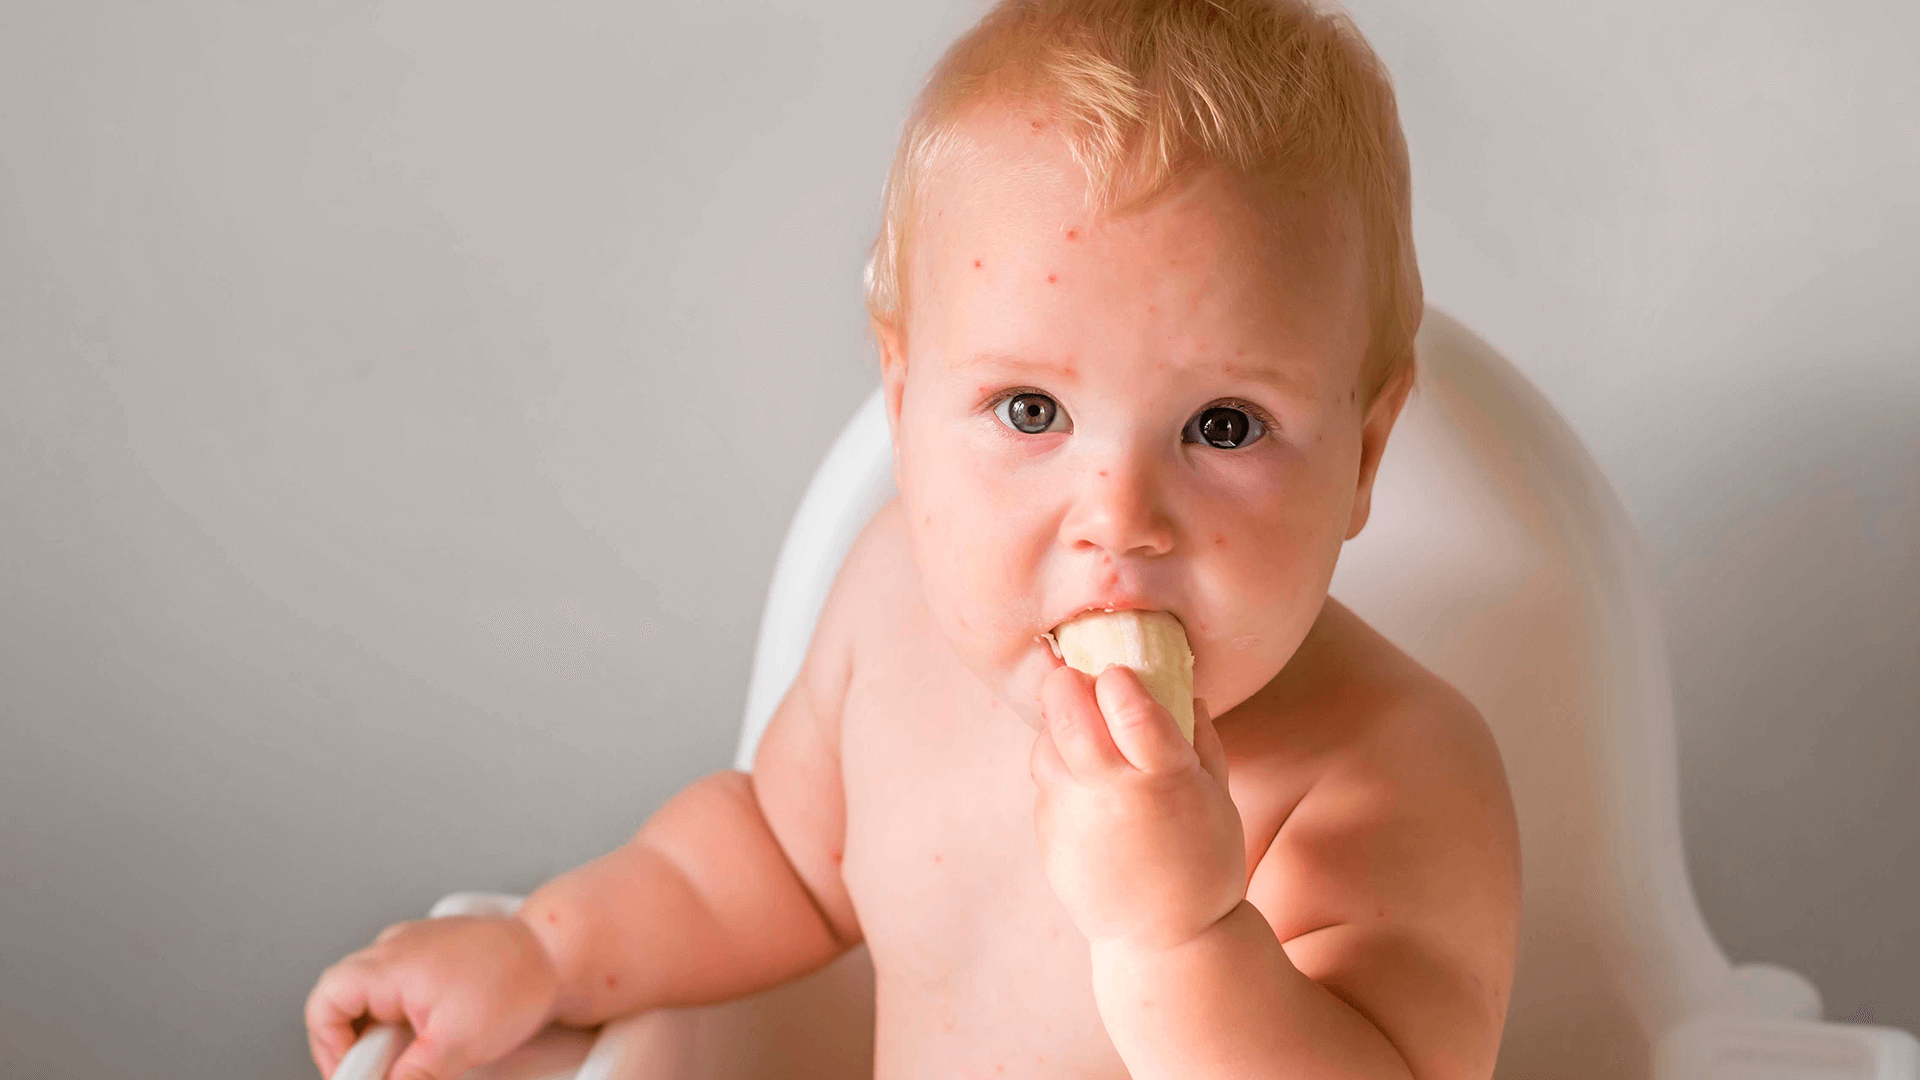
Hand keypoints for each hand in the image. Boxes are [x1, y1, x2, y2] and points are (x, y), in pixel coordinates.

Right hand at [305, 914, 560, 1079]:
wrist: (561, 953)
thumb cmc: (517, 979)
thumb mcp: (457, 1044)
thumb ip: (412, 1077)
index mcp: (389, 963)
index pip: (325, 1004)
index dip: (328, 1047)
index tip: (354, 1076)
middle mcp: (393, 949)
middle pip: (345, 1004)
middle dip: (361, 1046)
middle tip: (389, 1073)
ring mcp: (412, 950)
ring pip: (372, 1000)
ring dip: (385, 1035)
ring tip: (419, 1054)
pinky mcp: (432, 959)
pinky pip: (399, 992)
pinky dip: (406, 1020)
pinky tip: (433, 1038)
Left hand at [1030, 664, 1245, 952]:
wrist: (1167, 941)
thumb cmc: (1203, 861)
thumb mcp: (1219, 797)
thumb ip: (1200, 740)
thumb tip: (1185, 688)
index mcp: (1165, 781)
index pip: (1132, 711)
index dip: (1119, 681)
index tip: (1117, 672)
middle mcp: (1113, 797)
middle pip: (1071, 720)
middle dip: (1065, 686)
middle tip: (1070, 675)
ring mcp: (1074, 821)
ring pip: (1045, 751)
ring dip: (1054, 728)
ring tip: (1075, 727)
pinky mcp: (1050, 842)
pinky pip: (1045, 791)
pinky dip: (1056, 774)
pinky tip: (1080, 783)